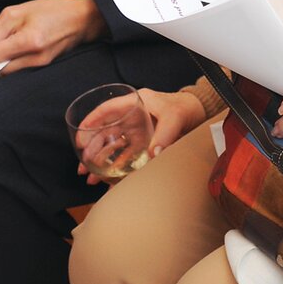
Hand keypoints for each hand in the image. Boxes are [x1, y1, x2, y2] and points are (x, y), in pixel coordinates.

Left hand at [0, 0, 105, 72]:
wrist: (82, 18)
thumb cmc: (55, 11)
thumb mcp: (19, 12)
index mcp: (28, 41)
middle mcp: (34, 57)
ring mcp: (39, 64)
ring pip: (7, 69)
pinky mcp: (42, 65)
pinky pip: (18, 66)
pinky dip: (8, 59)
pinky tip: (8, 48)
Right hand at [77, 88, 205, 184]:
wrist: (202, 113)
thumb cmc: (187, 107)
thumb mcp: (175, 116)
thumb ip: (165, 134)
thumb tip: (153, 154)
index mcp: (135, 103)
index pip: (106, 110)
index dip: (90, 123)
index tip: (80, 138)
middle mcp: (132, 116)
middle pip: (105, 132)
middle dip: (91, 149)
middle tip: (83, 165)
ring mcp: (137, 129)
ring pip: (113, 146)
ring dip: (101, 161)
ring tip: (91, 177)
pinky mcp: (145, 142)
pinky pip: (127, 155)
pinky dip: (118, 167)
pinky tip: (110, 180)